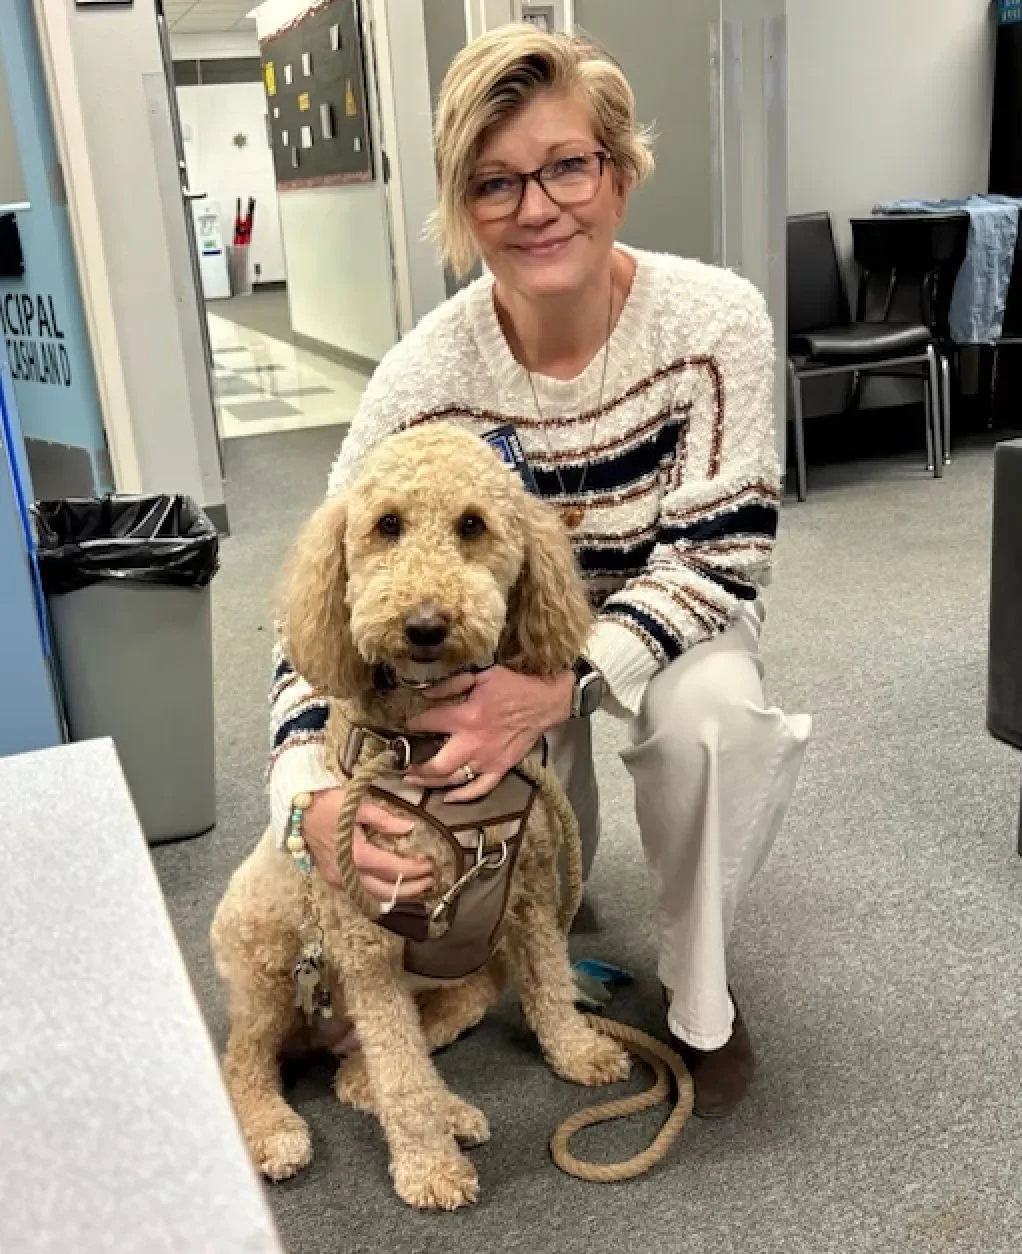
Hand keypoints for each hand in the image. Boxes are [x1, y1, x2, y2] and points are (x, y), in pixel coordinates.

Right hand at [301, 788, 434, 902]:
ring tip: (416, 888)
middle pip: (386, 891)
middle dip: (411, 888)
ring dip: (397, 896)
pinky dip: (379, 895)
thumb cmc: (328, 804)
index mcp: (357, 854)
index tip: (430, 865)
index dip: (415, 870)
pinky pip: (360, 894)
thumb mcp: (358, 806)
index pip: (393, 869)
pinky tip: (391, 890)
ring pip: (373, 898)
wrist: (297, 810)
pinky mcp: (333, 879)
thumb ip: (385, 819)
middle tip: (430, 881)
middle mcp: (348, 873)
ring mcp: (339, 879)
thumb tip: (408, 828)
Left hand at [404, 665, 573, 801]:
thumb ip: (451, 685)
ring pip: (454, 780)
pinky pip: (480, 789)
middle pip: (437, 765)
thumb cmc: (514, 685)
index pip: (429, 723)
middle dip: (416, 768)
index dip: (414, 724)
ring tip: (415, 780)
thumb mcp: (480, 675)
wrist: (545, 700)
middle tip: (401, 767)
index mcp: (466, 717)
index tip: (406, 725)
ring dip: (431, 783)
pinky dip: (462, 796)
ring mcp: (488, 760)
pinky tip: (448, 797)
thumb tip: (426, 695)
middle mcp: (474, 743)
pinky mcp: (501, 768)